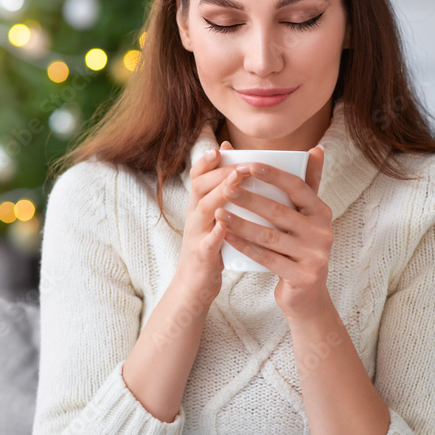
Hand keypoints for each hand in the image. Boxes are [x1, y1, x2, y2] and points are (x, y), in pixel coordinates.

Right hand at [177, 140, 243, 301]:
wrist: (193, 287)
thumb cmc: (211, 248)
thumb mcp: (214, 220)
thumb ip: (222, 196)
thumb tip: (235, 167)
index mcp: (198, 206)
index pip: (198, 176)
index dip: (207, 161)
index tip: (221, 148)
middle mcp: (194, 216)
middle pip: (200, 186)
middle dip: (221, 172)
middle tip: (241, 162)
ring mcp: (196, 235)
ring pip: (204, 208)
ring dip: (220, 192)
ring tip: (236, 181)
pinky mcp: (202, 255)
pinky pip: (208, 241)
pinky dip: (217, 231)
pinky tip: (227, 223)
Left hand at [215, 144, 333, 319]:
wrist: (306, 296)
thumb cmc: (299, 248)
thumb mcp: (307, 217)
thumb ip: (309, 184)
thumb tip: (316, 149)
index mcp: (322, 212)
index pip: (296, 186)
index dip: (271, 174)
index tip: (244, 164)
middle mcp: (322, 232)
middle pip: (279, 210)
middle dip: (249, 198)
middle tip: (225, 187)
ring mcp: (314, 255)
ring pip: (269, 235)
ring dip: (241, 222)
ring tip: (218, 212)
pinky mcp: (302, 276)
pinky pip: (267, 257)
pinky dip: (244, 246)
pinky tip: (226, 236)